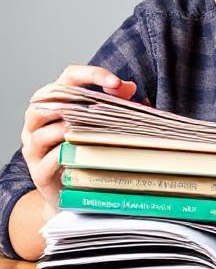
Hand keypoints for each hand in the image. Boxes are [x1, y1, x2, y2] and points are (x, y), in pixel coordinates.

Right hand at [21, 65, 136, 210]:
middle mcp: (36, 122)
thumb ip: (114, 104)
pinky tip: (86, 154)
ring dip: (71, 128)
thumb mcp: (100, 124)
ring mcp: (33, 147)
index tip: (116, 83)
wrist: (68, 193)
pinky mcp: (38, 172)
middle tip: (105, 105)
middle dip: (78, 99)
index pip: (68, 77)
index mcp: (53, 104)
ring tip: (95, 129)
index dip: (91, 75)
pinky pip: (50, 158)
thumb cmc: (85, 151)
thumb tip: (129, 87)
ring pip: (45, 130)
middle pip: (48, 99)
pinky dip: (68, 154)